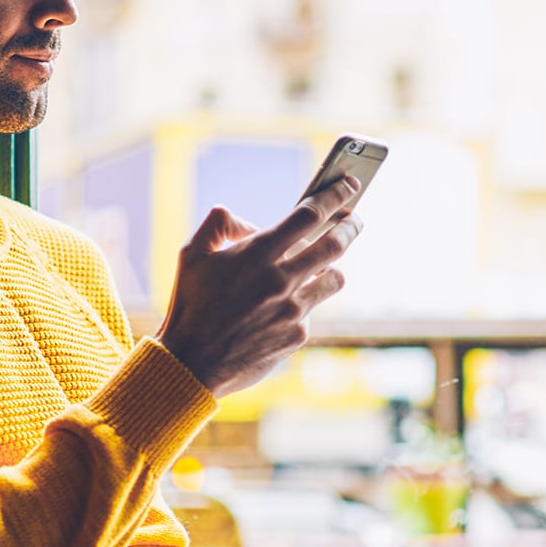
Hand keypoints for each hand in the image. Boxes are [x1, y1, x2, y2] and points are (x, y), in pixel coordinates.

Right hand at [153, 178, 361, 395]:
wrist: (192, 362)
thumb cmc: (190, 305)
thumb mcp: (191, 254)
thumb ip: (220, 224)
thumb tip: (250, 223)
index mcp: (257, 253)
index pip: (309, 215)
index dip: (334, 196)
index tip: (349, 184)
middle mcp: (281, 278)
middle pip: (335, 243)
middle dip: (351, 226)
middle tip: (355, 219)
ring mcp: (293, 309)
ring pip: (335, 278)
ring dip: (332, 267)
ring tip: (324, 264)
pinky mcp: (298, 335)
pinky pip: (313, 310)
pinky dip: (304, 302)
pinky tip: (287, 306)